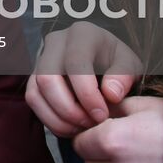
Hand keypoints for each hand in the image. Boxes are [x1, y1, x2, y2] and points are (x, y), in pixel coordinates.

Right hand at [25, 22, 142, 135]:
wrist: (104, 59)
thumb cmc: (116, 62)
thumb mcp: (129, 64)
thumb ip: (124, 76)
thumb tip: (110, 94)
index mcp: (82, 33)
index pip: (75, 63)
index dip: (87, 94)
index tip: (102, 115)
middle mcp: (55, 42)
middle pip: (47, 78)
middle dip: (68, 109)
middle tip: (90, 124)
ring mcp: (41, 58)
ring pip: (36, 92)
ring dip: (58, 118)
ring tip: (81, 128)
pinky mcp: (34, 76)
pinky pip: (33, 100)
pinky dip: (50, 119)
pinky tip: (70, 126)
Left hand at [70, 96, 162, 162]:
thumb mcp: (136, 106)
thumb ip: (107, 111)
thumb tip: (89, 114)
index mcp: (111, 141)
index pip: (79, 142)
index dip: (86, 133)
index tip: (97, 127)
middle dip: (94, 151)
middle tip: (112, 138)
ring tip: (127, 150)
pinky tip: (134, 161)